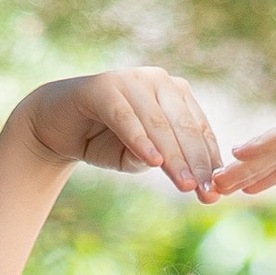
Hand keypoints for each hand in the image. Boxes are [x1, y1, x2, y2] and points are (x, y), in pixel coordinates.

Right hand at [18, 67, 223, 194]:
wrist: (58, 126)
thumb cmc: (105, 141)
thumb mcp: (140, 158)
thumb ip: (163, 162)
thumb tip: (190, 178)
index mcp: (177, 95)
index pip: (200, 131)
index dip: (210, 163)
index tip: (217, 193)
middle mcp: (159, 81)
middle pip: (184, 128)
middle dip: (197, 164)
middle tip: (206, 194)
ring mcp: (132, 80)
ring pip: (159, 124)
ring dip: (173, 157)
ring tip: (185, 186)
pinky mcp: (104, 87)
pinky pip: (127, 117)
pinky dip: (140, 140)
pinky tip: (152, 162)